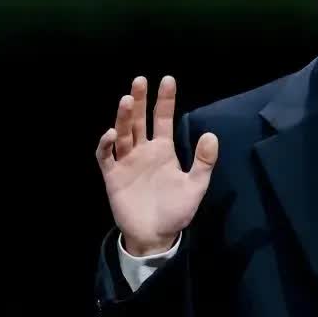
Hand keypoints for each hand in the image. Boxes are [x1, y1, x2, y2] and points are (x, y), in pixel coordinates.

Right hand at [95, 75, 217, 254]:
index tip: (167, 80)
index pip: (162, 119)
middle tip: (140, 80)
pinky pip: (106, 156)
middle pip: (139, 119)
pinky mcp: (113, 175)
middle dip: (139, 100)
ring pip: (123, 133)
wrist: (155, 236)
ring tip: (126, 99)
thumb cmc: (176, 211)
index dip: (165, 100)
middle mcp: (143, 151)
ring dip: (123, 117)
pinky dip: (106, 144)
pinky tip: (112, 134)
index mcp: (163, 150)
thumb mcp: (195, 186)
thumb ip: (203, 162)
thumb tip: (211, 135)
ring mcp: (127, 161)